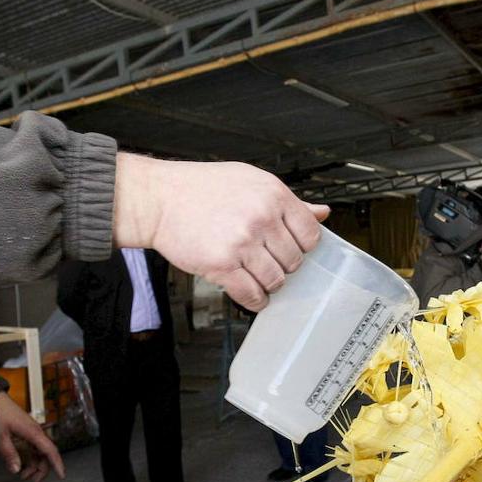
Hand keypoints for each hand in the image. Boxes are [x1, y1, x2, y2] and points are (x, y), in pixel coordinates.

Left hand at [0, 391, 64, 481]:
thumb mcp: (0, 435)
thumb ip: (9, 454)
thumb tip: (16, 470)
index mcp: (33, 432)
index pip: (50, 451)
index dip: (57, 464)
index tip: (62, 476)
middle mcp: (35, 432)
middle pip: (46, 454)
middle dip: (42, 469)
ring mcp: (31, 432)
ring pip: (39, 452)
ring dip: (34, 465)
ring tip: (23, 476)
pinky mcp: (25, 432)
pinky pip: (32, 448)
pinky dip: (29, 458)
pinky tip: (20, 465)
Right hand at [112, 154, 329, 310]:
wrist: (159, 199)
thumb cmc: (203, 188)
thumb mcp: (251, 181)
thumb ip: (288, 201)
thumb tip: (322, 213)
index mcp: (273, 195)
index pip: (310, 234)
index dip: (302, 246)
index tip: (290, 248)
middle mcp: (261, 218)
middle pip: (294, 261)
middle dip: (282, 265)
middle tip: (266, 261)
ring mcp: (242, 243)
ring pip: (275, 280)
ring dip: (268, 284)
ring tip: (255, 275)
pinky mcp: (222, 265)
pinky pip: (252, 295)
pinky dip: (255, 300)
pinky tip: (249, 292)